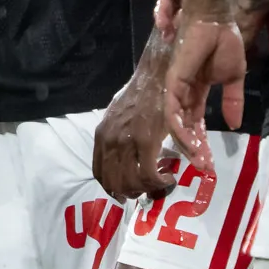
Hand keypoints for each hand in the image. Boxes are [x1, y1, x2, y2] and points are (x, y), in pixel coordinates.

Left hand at [94, 69, 178, 200]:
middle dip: (130, 193)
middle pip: (114, 183)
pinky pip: (149, 174)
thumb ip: (116, 135)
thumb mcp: (119, 114)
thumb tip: (121, 154)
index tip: (125, 192)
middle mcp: (110, 141)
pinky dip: (159, 183)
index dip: (112, 188)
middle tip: (146, 191)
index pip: (99, 173)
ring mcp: (127, 142)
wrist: (156, 76)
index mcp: (101, 135)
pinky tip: (169, 178)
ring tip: (159, 183)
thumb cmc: (140, 93)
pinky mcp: (147, 141)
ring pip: (131, 182)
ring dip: (146, 189)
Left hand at [163, 11, 247, 172]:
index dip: (203, 143)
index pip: (196, 123)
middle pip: (185, 129)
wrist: (217, 20)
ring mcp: (176, 88)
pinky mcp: (173, 83)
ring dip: (189, 144)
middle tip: (204, 169)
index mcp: (196, 92)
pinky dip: (181, 128)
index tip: (210, 162)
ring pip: (177, 124)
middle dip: (195, 150)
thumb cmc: (224, 42)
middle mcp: (183, 93)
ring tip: (201, 161)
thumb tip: (235, 124)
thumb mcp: (233, 77)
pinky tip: (191, 142)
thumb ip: (233, 101)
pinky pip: (173, 111)